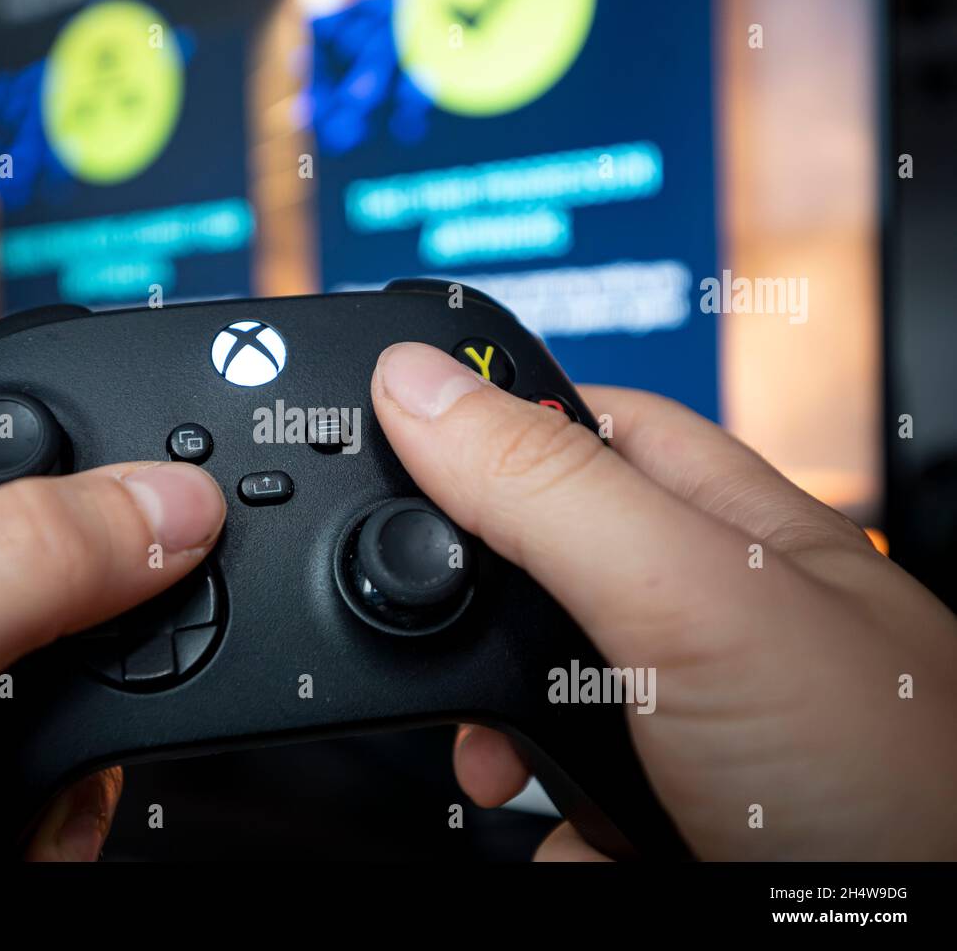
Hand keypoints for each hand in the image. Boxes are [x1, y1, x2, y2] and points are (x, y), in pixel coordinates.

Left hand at [0, 444, 225, 859]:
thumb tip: (166, 506)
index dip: (84, 458)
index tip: (173, 500)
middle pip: (76, 574)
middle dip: (102, 632)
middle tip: (75, 679)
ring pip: (108, 687)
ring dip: (97, 744)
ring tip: (23, 787)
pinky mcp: (1, 812)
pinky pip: (99, 787)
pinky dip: (80, 820)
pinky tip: (15, 840)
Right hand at [372, 342, 956, 860]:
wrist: (928, 931)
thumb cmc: (891, 774)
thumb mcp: (690, 598)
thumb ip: (549, 487)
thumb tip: (418, 386)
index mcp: (709, 514)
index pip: (563, 422)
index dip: (469, 427)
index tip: (380, 447)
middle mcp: (689, 604)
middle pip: (521, 570)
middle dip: (473, 628)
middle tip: (454, 661)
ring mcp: (675, 709)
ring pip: (525, 698)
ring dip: (503, 743)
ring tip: (515, 774)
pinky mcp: (660, 800)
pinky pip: (559, 796)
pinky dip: (553, 827)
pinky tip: (595, 839)